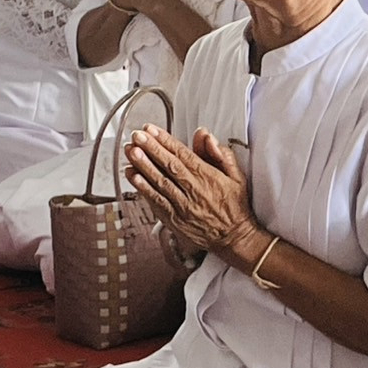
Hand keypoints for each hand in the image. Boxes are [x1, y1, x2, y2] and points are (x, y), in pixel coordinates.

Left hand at [125, 125, 260, 259]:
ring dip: (143, 166)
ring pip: (160, 182)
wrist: (234, 238)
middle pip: (169, 166)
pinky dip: (143, 188)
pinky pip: (156, 201)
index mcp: (208, 177)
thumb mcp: (237, 177)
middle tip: (136, 135)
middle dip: (151, 148)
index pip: (183, 155)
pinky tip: (132, 176)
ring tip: (130, 151)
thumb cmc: (234, 205)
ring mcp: (182, 205)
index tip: (151, 129)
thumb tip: (205, 135)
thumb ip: (221, 154)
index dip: (165, 140)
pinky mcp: (173, 218)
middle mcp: (194, 190)